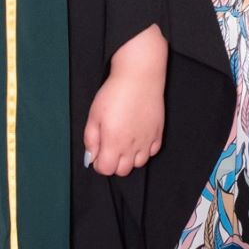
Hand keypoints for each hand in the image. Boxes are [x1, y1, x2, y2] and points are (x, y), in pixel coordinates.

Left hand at [83, 25, 168, 176]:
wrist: (139, 77)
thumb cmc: (114, 93)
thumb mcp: (94, 115)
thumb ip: (91, 140)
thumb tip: (90, 158)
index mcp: (113, 143)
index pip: (106, 169)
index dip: (99, 163)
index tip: (98, 152)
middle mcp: (132, 146)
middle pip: (122, 171)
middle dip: (113, 163)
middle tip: (109, 145)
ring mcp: (147, 141)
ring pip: (139, 163)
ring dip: (130, 158)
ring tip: (124, 141)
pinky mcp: (158, 133)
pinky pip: (152, 152)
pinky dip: (144, 149)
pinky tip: (138, 136)